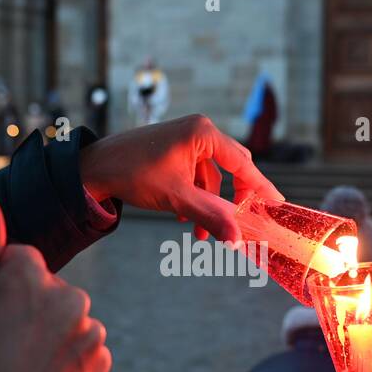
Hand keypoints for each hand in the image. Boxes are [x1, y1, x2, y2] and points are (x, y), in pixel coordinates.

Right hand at [0, 193, 111, 371]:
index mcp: (31, 276)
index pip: (18, 258)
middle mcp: (70, 298)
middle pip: (44, 286)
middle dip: (23, 307)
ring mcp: (90, 333)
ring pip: (63, 316)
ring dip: (45, 334)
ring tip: (14, 368)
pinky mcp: (100, 364)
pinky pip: (79, 346)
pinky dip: (62, 359)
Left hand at [79, 114, 283, 242]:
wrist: (94, 168)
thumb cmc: (133, 173)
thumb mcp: (176, 199)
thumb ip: (210, 217)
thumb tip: (237, 240)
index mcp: (203, 133)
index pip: (243, 164)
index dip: (261, 187)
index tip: (277, 203)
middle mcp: (198, 130)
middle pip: (231, 169)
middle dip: (230, 202)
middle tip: (236, 225)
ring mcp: (186, 138)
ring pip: (211, 177)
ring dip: (208, 205)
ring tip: (197, 233)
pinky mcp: (175, 148)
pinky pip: (196, 175)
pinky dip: (194, 196)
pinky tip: (182, 217)